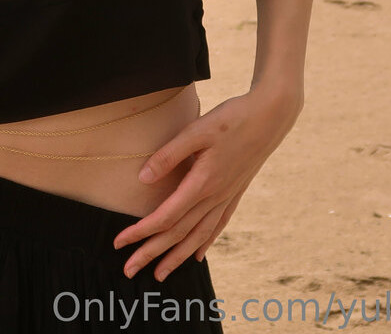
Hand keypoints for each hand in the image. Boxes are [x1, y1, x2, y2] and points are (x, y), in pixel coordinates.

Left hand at [112, 81, 302, 280]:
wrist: (271, 116)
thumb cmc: (231, 119)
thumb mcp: (197, 131)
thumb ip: (169, 155)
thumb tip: (142, 179)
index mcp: (203, 183)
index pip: (165, 217)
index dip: (141, 231)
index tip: (120, 243)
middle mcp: (215, 196)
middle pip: (179, 233)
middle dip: (152, 253)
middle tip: (128, 270)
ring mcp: (227, 197)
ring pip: (198, 236)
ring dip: (177, 256)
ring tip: (160, 274)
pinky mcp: (235, 193)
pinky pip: (217, 226)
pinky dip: (204, 243)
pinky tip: (198, 255)